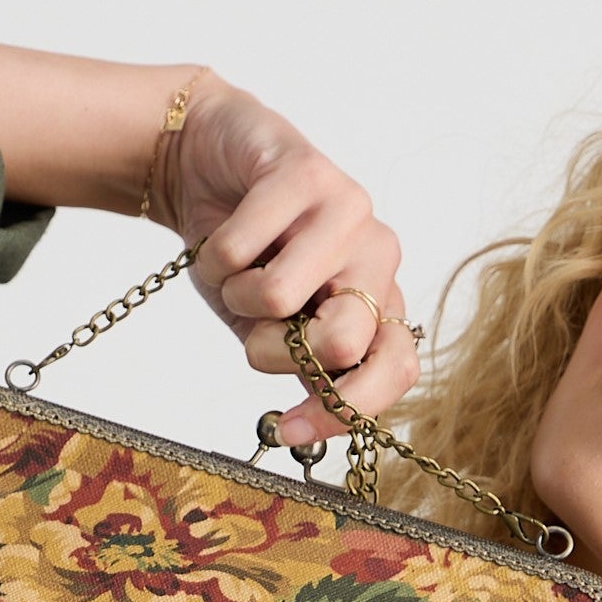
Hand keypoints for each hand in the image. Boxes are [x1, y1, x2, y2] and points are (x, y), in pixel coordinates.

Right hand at [161, 75, 421, 446]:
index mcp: (379, 303)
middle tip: (254, 320)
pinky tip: (223, 233)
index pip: (396, 369)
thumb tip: (309, 426)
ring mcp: (350, 209)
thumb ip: (304, 369)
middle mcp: (378, 256)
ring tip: (238, 267)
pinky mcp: (307, 171)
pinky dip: (213, 256)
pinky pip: (240, 250)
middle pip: (340, 341)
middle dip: (272, 348)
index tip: (286, 430)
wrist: (205, 171)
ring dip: (235, 293)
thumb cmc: (246, 260)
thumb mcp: (273, 330)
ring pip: (279, 297)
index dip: (342, 411)